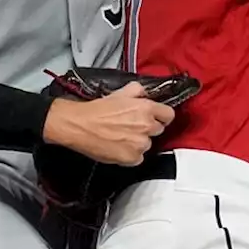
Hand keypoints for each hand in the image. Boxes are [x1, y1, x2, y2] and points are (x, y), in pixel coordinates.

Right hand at [43, 82, 174, 165]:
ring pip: (148, 144)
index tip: (157, 118)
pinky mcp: (131, 158)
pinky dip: (130, 155)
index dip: (162, 116)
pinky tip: (119, 146)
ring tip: (122, 136)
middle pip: (158, 130)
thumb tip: (144, 92)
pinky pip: (138, 158)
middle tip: (132, 126)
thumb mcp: (119, 92)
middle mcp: (146, 126)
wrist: (79, 125)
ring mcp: (140, 144)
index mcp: (146, 108)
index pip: (169, 115)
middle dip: (148, 128)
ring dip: (139, 142)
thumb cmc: (96, 110)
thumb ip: (137, 90)